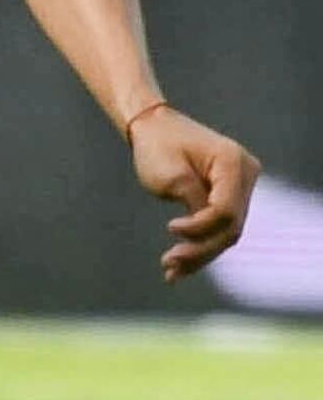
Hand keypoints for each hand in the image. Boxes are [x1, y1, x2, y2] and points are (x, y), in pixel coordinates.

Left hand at [130, 106, 260, 281]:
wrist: (153, 127)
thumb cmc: (157, 145)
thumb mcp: (171, 176)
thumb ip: (194, 203)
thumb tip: (206, 235)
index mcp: (233, 162)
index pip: (225, 209)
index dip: (200, 227)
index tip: (170, 228)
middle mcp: (246, 173)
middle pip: (230, 225)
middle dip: (200, 249)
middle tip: (169, 265)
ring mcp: (241, 185)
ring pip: (226, 231)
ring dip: (199, 254)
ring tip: (170, 271)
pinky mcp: (230, 195)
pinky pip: (219, 224)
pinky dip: (199, 243)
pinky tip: (178, 267)